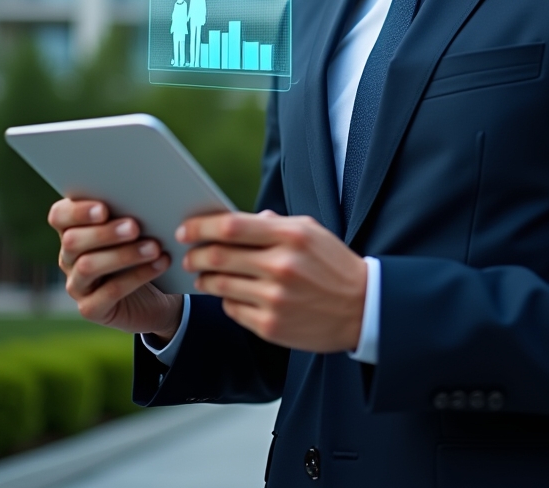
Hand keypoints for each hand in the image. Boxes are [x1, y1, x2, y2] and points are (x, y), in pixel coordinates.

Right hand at [48, 198, 182, 341]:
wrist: (153, 295)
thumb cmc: (141, 247)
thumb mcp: (135, 227)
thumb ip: (129, 210)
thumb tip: (144, 191)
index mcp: (72, 229)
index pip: (59, 215)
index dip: (77, 211)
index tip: (104, 208)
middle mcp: (68, 257)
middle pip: (72, 241)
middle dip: (105, 233)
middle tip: (135, 227)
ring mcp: (77, 285)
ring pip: (88, 266)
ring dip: (124, 254)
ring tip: (154, 247)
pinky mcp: (91, 308)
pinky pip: (110, 292)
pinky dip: (137, 276)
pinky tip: (160, 264)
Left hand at [175, 210, 367, 353]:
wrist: (363, 308)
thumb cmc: (334, 264)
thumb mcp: (310, 232)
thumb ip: (273, 223)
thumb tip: (234, 222)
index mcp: (290, 236)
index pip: (232, 226)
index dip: (202, 226)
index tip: (185, 229)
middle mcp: (281, 267)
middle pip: (218, 257)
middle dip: (195, 254)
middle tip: (188, 254)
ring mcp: (274, 299)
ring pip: (220, 286)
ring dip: (205, 278)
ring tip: (204, 274)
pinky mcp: (271, 326)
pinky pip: (232, 309)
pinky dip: (226, 299)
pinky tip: (231, 294)